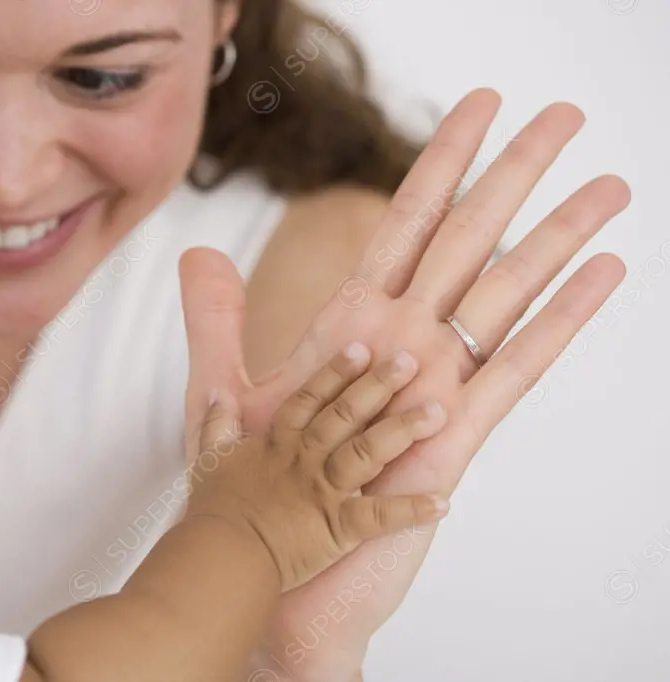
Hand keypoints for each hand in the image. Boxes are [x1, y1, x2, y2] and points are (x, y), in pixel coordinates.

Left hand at [178, 88, 628, 678]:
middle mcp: (405, 342)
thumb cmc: (255, 486)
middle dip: (513, 174)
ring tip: (609, 184)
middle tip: (563, 116)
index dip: (441, 163)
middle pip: (469, 238)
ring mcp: (436, 384)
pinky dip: (560, 318)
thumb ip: (216, 321)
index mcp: (356, 322)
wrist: (271, 566)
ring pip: (506, 291)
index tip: (478, 107)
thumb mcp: (226, 392)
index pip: (406, 222)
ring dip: (558, 235)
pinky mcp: (455, 433)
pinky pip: (517, 365)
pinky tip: (601, 272)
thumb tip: (197, 251)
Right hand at [187, 345, 449, 591]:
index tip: (361, 349)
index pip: (309, 400)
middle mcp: (305, 460)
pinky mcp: (337, 527)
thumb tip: (217, 395)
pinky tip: (443, 502)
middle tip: (409, 361)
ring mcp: (323, 491)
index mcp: (277, 444)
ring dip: (402, 431)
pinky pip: (379, 517)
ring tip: (436, 412)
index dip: (335, 373)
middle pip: (345, 415)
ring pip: (368, 452)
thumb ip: (216, 424)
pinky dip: (411, 511)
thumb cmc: (214, 511)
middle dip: (378, 386)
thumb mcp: (209, 459)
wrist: (222, 554)